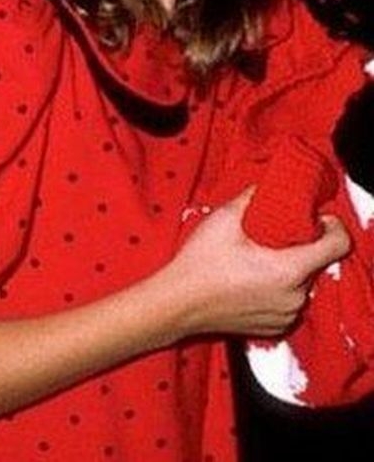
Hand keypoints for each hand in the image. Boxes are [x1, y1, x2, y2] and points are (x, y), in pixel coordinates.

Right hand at [161, 189, 349, 338]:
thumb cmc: (199, 264)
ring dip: (290, 265)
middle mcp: (294, 297)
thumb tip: (266, 186)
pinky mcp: (275, 327)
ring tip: (261, 255)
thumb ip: (252, 196)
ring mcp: (286, 315)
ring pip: (303, 280)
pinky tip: (254, 277)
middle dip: (301, 243)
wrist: (177, 304)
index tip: (315, 218)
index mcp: (288, 270)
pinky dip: (280, 286)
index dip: (330, 225)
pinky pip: (290, 299)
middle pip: (317, 261)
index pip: (336, 245)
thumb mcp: (225, 218)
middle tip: (274, 232)